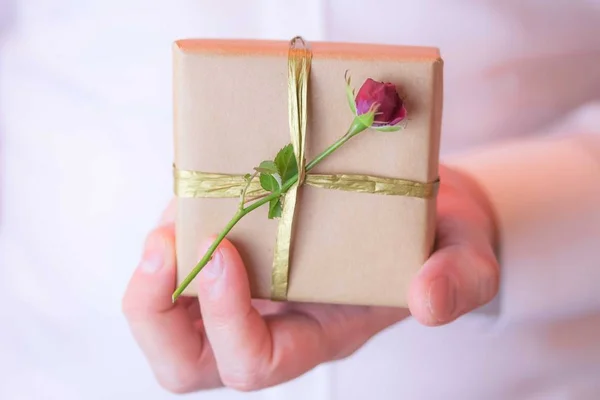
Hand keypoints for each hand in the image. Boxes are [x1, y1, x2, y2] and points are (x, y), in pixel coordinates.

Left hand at [122, 165, 498, 392]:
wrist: (415, 210)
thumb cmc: (435, 238)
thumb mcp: (465, 256)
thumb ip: (460, 281)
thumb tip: (428, 299)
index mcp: (319, 332)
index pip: (254, 363)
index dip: (225, 319)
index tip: (225, 251)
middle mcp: (272, 321)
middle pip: (186, 361)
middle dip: (155, 311)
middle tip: (164, 245)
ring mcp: (248, 288)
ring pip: (167, 316)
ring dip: (152, 267)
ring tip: (172, 215)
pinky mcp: (236, 249)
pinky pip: (178, 258)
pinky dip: (172, 226)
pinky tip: (196, 191)